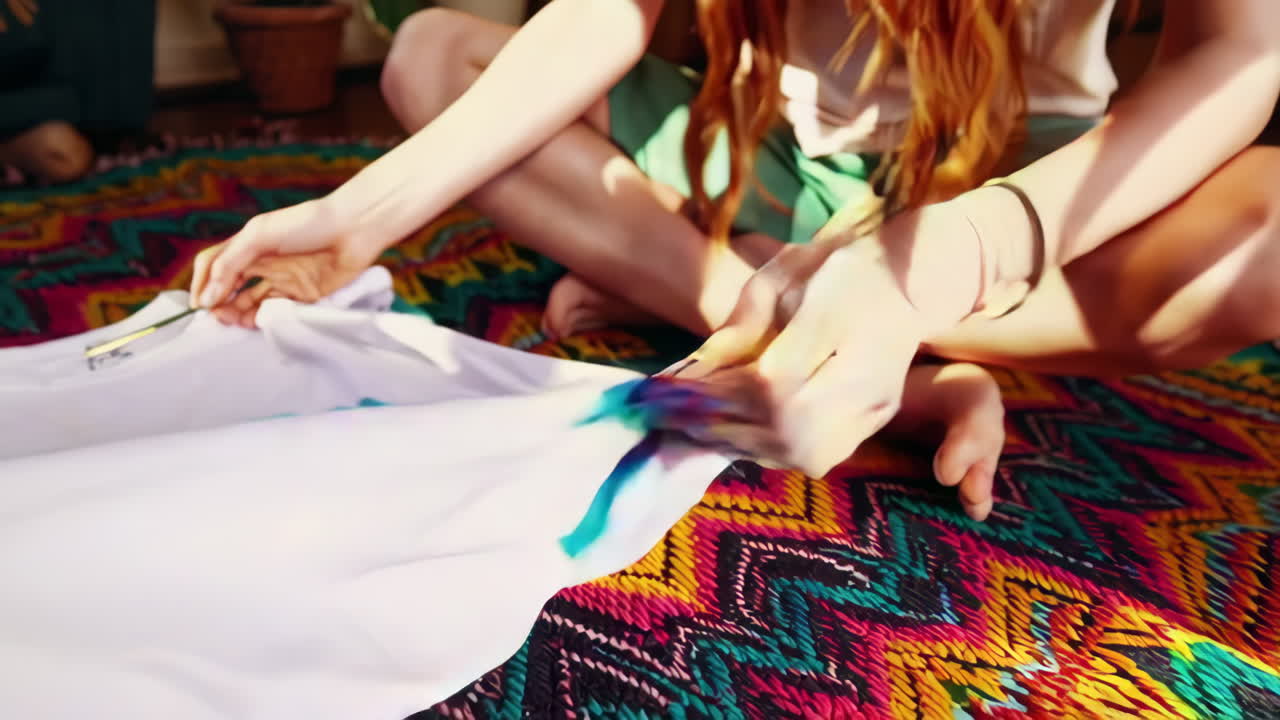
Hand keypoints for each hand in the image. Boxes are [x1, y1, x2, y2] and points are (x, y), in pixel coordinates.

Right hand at [189, 198, 381, 327]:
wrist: (355, 229)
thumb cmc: (306, 224)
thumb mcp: (260, 236)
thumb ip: (231, 264)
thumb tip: (207, 298)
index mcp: (248, 244)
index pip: (214, 265)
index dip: (202, 284)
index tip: (199, 306)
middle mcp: (263, 261)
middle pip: (230, 287)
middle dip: (219, 304)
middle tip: (218, 319)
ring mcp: (283, 278)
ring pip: (251, 301)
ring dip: (239, 313)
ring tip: (235, 322)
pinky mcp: (304, 294)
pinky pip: (277, 310)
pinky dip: (264, 318)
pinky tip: (258, 321)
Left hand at [658, 203, 986, 476]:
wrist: (906, 282)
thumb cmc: (834, 269)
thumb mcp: (780, 278)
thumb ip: (740, 325)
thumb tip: (695, 372)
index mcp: (844, 329)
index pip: (770, 383)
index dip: (714, 394)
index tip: (670, 391)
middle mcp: (867, 383)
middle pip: (783, 428)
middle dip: (718, 424)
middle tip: (671, 415)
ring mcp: (873, 413)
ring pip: (797, 452)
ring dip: (739, 443)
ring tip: (695, 426)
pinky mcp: (870, 428)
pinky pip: (812, 457)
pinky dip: (767, 451)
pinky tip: (737, 433)